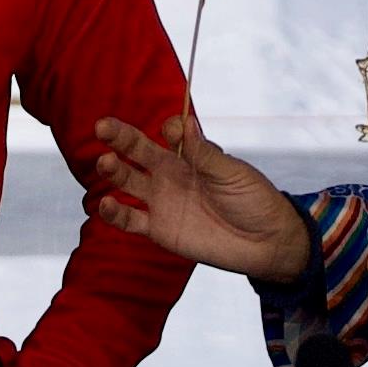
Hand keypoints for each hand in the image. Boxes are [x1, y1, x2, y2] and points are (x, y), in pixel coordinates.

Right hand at [93, 114, 310, 284]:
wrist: (265, 243)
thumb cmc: (254, 200)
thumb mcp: (232, 173)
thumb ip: (204, 153)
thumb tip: (185, 123)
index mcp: (191, 155)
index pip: (169, 133)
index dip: (168, 129)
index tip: (173, 130)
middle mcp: (171, 174)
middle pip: (138, 151)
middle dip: (120, 137)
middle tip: (102, 126)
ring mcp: (162, 201)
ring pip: (128, 181)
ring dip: (113, 170)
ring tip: (105, 162)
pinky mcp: (158, 229)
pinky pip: (130, 220)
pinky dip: (114, 213)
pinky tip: (106, 204)